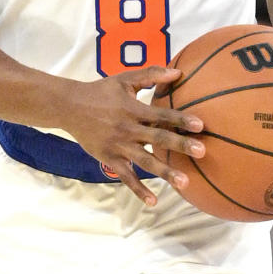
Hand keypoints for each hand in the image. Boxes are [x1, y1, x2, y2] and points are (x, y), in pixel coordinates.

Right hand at [58, 66, 206, 205]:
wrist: (70, 107)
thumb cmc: (101, 91)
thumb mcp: (124, 79)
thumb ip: (151, 74)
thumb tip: (178, 71)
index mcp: (133, 109)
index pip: (161, 115)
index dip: (180, 119)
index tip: (200, 125)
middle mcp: (128, 129)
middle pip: (158, 139)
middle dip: (180, 145)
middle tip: (202, 151)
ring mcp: (119, 146)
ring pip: (145, 161)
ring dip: (165, 172)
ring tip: (185, 182)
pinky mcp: (110, 159)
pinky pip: (126, 177)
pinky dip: (138, 190)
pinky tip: (153, 202)